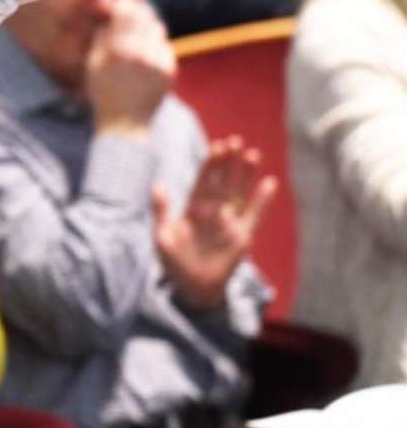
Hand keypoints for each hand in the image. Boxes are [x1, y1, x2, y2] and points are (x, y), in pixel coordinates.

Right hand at [86, 0, 172, 135]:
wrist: (125, 124)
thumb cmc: (104, 91)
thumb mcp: (94, 63)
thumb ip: (103, 35)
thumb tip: (110, 11)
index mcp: (117, 49)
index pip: (127, 9)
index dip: (124, 4)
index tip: (121, 4)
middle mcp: (139, 52)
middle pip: (145, 15)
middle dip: (137, 14)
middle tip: (130, 20)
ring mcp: (157, 61)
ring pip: (157, 29)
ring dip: (147, 32)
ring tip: (136, 45)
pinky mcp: (169, 70)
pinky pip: (164, 47)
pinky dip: (155, 50)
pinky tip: (145, 63)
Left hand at [153, 136, 277, 309]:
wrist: (193, 287)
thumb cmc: (174, 263)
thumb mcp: (162, 238)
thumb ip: (161, 212)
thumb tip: (158, 185)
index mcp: (192, 208)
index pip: (203, 181)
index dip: (210, 164)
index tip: (217, 146)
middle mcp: (212, 211)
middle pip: (222, 181)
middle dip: (227, 162)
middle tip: (234, 140)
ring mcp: (229, 221)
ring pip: (239, 193)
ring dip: (245, 175)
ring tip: (252, 154)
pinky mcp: (242, 236)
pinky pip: (254, 215)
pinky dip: (261, 200)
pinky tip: (269, 183)